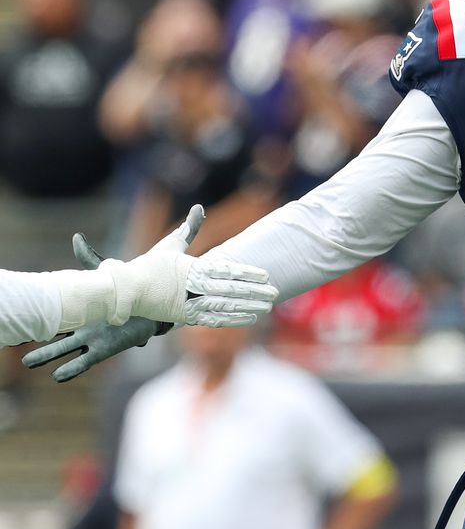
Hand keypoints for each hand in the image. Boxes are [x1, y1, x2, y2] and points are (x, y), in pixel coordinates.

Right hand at [22, 227, 174, 382]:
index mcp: (79, 315)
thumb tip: (76, 237)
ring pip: (64, 352)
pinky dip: (71, 369)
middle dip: (35, 343)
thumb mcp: (104, 275)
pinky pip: (85, 362)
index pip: (55, 319)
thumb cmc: (126, 293)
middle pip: (54, 340)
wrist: (150, 307)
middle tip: (15, 347)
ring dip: (47, 357)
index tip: (20, 321)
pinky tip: (58, 376)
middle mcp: (82, 330)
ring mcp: (92, 341)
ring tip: (28, 362)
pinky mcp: (105, 350)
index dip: (39, 321)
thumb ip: (88, 259)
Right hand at [102, 205, 278, 326]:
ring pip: (226, 306)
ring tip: (267, 306)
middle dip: (255, 292)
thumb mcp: (169, 245)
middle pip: (231, 289)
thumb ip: (187, 230)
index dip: (248, 273)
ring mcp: (190, 303)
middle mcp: (195, 286)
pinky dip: (233, 319)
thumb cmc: (147, 266)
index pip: (227, 271)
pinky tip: (250, 318)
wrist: (124, 291)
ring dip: (249, 306)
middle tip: (275, 292)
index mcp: (194, 267)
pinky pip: (214, 319)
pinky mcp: (185, 317)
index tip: (266, 275)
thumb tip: (199, 208)